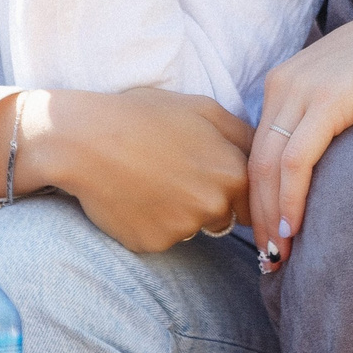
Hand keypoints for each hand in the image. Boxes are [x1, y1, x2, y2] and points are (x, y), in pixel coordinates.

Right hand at [26, 88, 253, 253]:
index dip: (237, 189)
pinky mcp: (153, 244)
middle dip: (208, 199)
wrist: (86, 140)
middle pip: (225, 215)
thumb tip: (265, 155)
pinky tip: (133, 195)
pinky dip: (151, 222)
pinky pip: (161, 237)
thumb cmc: (145, 116)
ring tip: (150, 179)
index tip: (214, 176)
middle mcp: (214, 207)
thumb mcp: (203, 109)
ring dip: (180, 212)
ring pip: (192, 227)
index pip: (255, 200)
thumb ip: (244, 135)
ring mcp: (183, 229)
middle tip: (175, 172)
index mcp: (233, 173)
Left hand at [248, 0, 352, 269]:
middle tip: (268, 259)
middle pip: (254, 163)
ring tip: (279, 254)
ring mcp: (302, 91)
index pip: (256, 150)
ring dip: (271, 216)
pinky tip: (294, 227)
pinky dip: (291, 199)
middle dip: (257, 215)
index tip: (265, 233)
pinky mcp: (327, 101)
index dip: (256, 197)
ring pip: (268, 167)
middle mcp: (282, 85)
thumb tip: (315, 167)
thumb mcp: (342, 87)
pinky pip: (295, 161)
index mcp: (282, 82)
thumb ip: (320, 117)